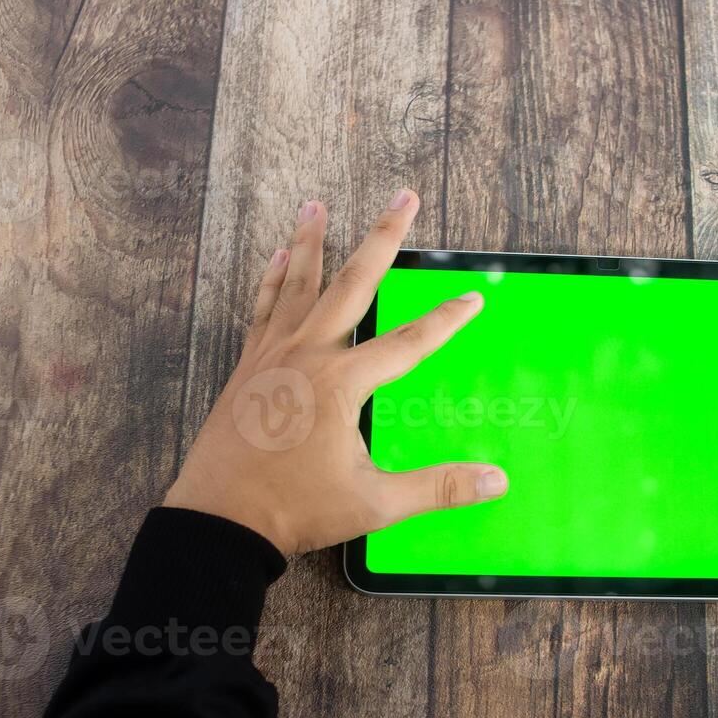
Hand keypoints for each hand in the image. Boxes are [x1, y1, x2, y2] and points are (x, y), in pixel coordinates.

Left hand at [163, 191, 507, 554]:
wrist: (220, 520)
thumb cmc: (296, 510)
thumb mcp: (376, 503)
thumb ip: (439, 487)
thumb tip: (497, 480)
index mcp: (341, 383)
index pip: (409, 343)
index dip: (446, 321)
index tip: (473, 299)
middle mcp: (306, 355)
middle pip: (352, 283)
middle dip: (383, 237)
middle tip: (404, 197)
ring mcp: (272, 356)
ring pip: (297, 284)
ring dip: (311, 242)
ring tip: (317, 205)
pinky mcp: (247, 366)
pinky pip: (263, 309)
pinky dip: (272, 280)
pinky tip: (278, 257)